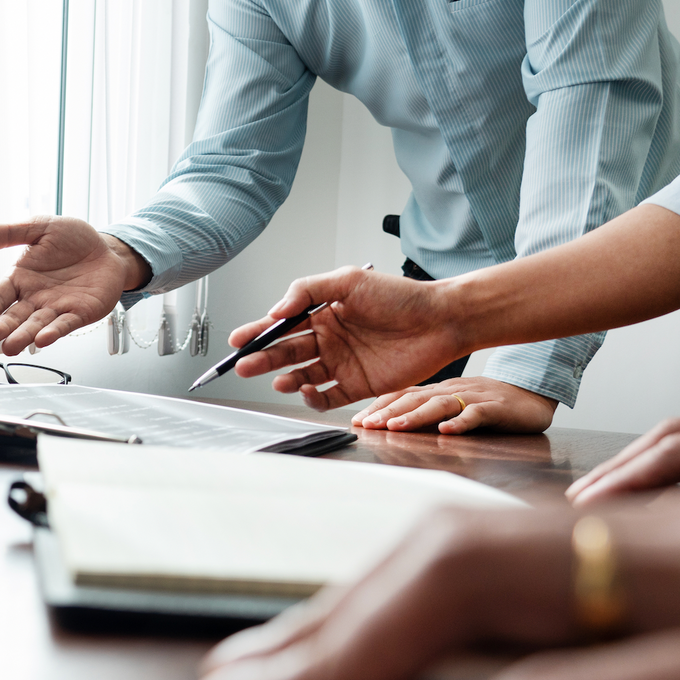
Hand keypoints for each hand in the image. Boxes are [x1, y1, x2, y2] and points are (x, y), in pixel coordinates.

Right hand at [0, 216, 149, 354]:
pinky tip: (43, 339)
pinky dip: (54, 332)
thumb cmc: (74, 240)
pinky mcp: (79, 313)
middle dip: (1, 328)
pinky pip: (64, 324)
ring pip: (36, 325)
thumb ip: (8, 233)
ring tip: (10, 346)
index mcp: (21, 279)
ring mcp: (56, 308)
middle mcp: (35, 298)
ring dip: (23, 337)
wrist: (107, 248)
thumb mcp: (39, 228)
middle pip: (14, 317)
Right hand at [226, 266, 467, 411]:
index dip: (257, 333)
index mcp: (323, 313)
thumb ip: (308, 291)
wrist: (441, 320)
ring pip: (302, 376)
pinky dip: (313, 398)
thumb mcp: (349, 281)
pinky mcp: (358, 386)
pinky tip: (308, 391)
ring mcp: (342, 364)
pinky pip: (328, 397)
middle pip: (286, 352)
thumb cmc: (400, 296)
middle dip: (263, 359)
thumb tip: (277, 311)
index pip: (282, 325)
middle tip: (245, 365)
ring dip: (286, 379)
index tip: (237, 341)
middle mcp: (329, 339)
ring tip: (280, 380)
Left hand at [352, 376, 556, 433]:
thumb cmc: (487, 403)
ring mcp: (473, 397)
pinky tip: (447, 430)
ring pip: (440, 404)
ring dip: (416, 416)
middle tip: (367, 424)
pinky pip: (476, 414)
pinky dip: (461, 422)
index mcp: (438, 390)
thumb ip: (425, 412)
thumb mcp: (451, 404)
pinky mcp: (496, 409)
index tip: (357, 421)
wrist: (531, 396)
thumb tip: (389, 425)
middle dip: (388, 412)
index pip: (402, 395)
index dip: (379, 406)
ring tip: (396, 427)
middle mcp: (451, 390)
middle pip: (415, 398)